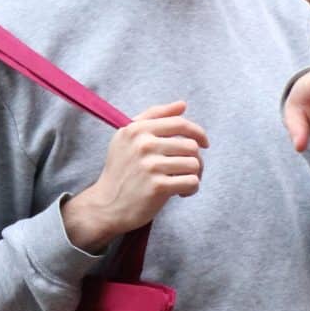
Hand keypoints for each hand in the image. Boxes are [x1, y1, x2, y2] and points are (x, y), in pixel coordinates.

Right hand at [62, 102, 208, 252]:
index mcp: (137, 129)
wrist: (106, 205)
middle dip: (196, 159)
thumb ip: (154, 117)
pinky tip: (180, 192)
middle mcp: (143, 144)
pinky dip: (191, 189)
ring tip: (181, 182)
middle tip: (186, 171)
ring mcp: (150, 165)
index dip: (198, 132)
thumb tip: (182, 104)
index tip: (204, 143)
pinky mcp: (158, 186)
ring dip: (195, 175)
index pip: (180, 124)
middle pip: (191, 146)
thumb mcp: (128, 138)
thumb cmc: (121, 170)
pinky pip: (192, 182)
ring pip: (194, 164)